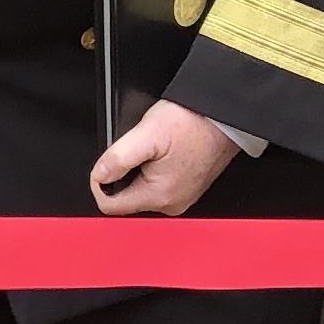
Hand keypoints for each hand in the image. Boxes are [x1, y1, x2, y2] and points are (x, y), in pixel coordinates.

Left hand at [91, 98, 240, 216]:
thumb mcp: (147, 134)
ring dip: (138, 171)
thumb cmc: (194, 124)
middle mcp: (171, 203)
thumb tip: (99, 175)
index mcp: (159, 196)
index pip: (110, 206)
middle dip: (122, 174)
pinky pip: (158, 185)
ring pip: (141, 191)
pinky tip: (163, 153)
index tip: (106, 164)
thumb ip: (118, 158)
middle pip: (126, 199)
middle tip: (139, 150)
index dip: (99, 183)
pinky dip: (153, 170)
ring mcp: (180, 197)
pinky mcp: (186, 189)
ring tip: (155, 149)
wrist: (224, 118)